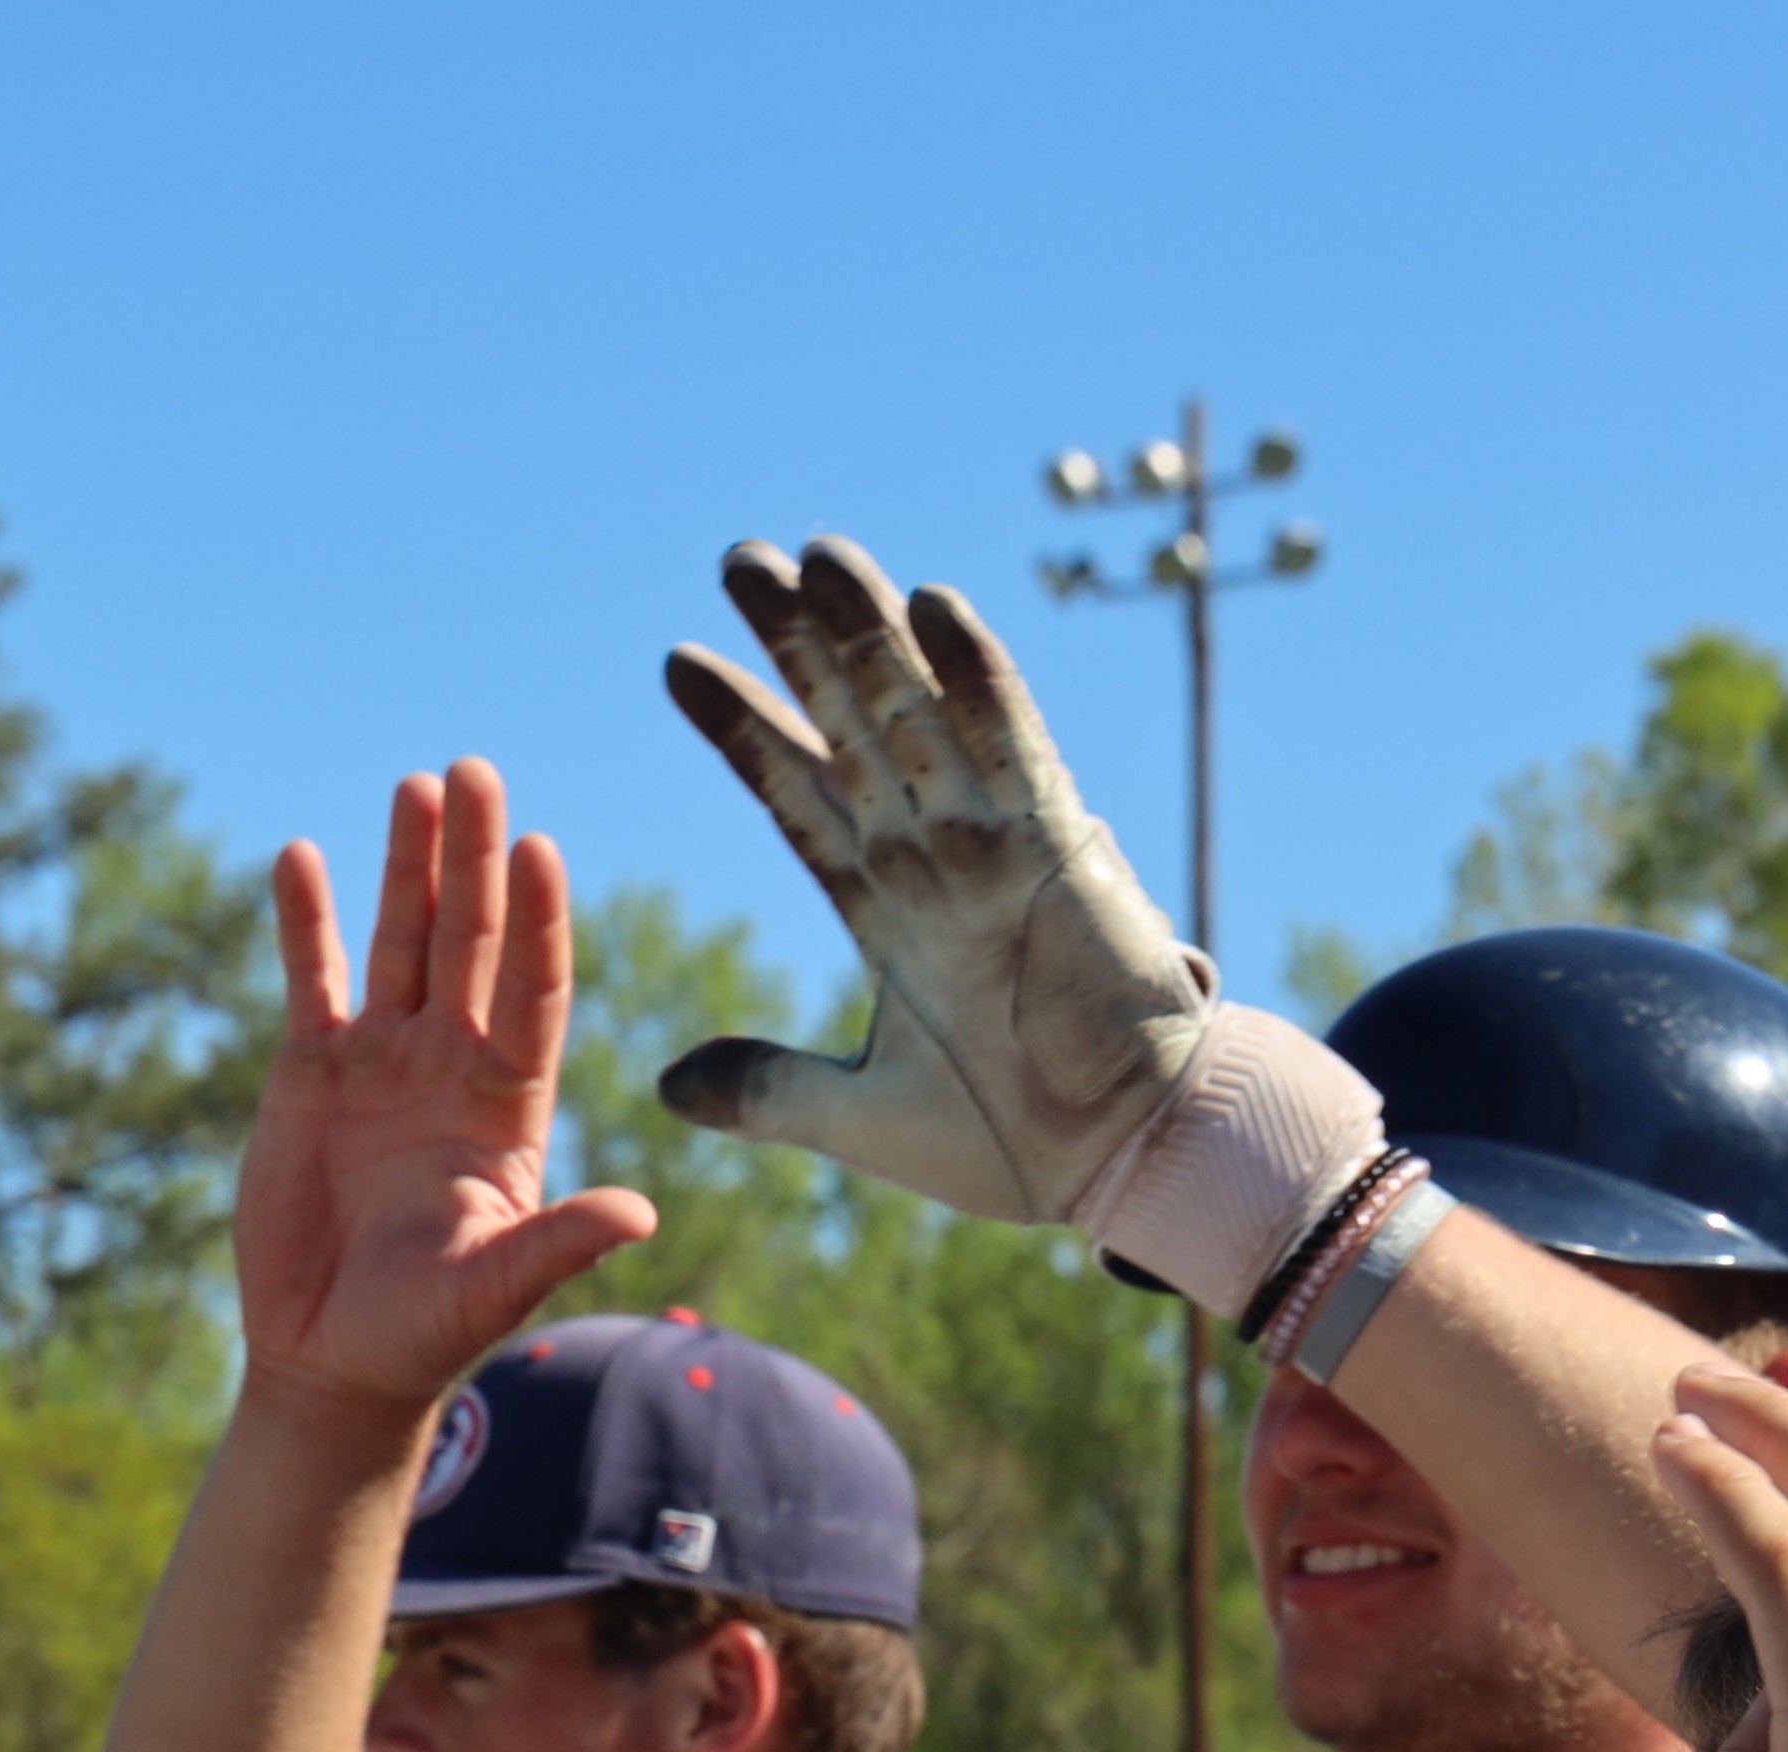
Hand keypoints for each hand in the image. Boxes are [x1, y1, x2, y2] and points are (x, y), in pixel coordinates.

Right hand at [234, 761, 656, 1433]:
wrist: (334, 1357)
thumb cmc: (426, 1330)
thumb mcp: (498, 1287)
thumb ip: (560, 1241)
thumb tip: (640, 1213)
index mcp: (509, 1104)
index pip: (534, 993)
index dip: (538, 922)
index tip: (539, 849)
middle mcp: (454, 1066)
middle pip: (471, 943)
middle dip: (474, 860)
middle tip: (476, 772)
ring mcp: (384, 1062)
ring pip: (399, 943)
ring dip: (407, 866)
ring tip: (417, 786)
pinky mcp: (312, 1074)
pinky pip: (312, 981)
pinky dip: (307, 922)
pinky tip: (303, 857)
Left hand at [659, 539, 1379, 1309]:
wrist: (1122, 1162)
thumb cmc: (1012, 1142)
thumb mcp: (858, 1115)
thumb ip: (766, 1090)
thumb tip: (665, 1087)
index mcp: (886, 909)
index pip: (796, 792)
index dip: (741, 726)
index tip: (677, 662)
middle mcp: (934, 858)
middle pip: (848, 724)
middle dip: (798, 644)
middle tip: (742, 560)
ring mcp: (995, 844)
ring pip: (918, 713)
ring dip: (871, 634)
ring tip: (816, 553)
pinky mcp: (1060, 847)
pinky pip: (1014, 742)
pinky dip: (976, 676)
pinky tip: (933, 605)